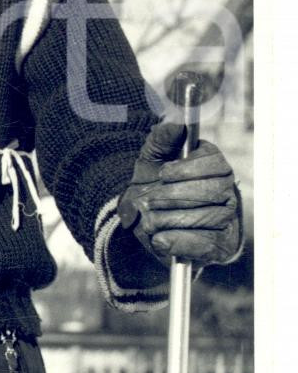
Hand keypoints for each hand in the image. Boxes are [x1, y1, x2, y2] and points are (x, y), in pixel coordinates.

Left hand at [117, 122, 242, 266]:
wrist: (145, 221)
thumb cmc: (152, 184)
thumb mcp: (150, 159)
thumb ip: (161, 139)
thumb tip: (177, 126)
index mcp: (215, 165)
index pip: (214, 162)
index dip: (186, 169)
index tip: (163, 174)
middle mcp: (227, 191)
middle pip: (212, 191)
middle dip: (174, 196)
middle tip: (149, 200)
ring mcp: (227, 219)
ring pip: (208, 217)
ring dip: (170, 219)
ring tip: (149, 219)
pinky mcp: (221, 246)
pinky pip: (205, 244)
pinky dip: (178, 241)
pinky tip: (160, 238)